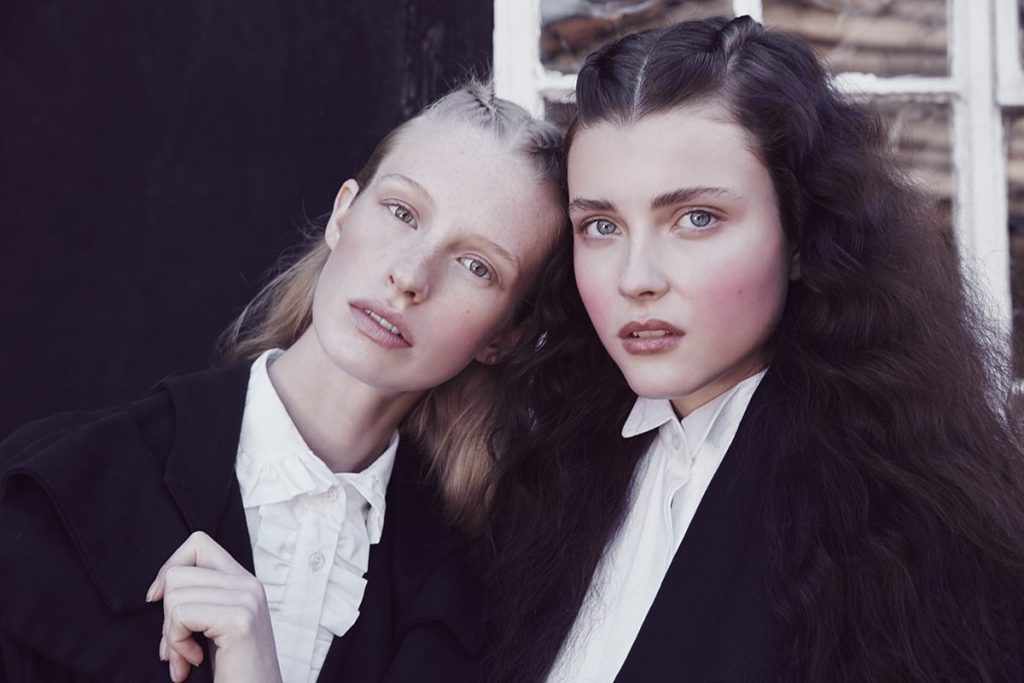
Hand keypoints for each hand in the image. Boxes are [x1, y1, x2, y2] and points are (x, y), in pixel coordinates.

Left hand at [146, 531, 282, 682]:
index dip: (169, 567)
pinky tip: (193, 662)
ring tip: (186, 658)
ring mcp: (247, 599)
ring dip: (170, 635)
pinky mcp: (239, 620)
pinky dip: (176, 643)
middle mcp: (249, 584)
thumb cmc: (234, 672)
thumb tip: (158, 590)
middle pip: (178, 573)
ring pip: (175, 595)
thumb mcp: (214, 627)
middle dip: (166, 615)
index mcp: (244, 582)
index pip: (198, 543)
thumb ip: (199, 600)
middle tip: (179, 647)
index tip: (159, 600)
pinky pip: (181, 615)